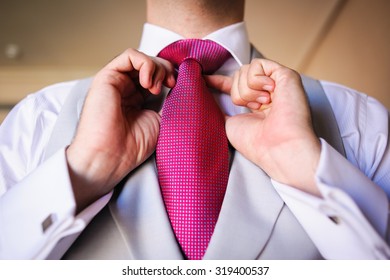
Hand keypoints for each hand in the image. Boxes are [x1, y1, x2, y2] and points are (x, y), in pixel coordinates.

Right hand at [66, 48, 175, 210]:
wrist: (112, 156)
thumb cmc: (133, 145)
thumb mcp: (162, 120)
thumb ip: (171, 101)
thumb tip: (185, 85)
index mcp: (139, 99)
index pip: (158, 76)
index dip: (172, 76)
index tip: (181, 88)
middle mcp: (127, 88)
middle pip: (152, 65)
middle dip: (167, 70)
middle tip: (172, 85)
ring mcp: (117, 82)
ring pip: (142, 58)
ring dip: (157, 67)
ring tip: (158, 87)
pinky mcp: (107, 77)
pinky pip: (129, 55)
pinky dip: (145, 63)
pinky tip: (148, 82)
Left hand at [206, 58, 320, 195]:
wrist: (277, 147)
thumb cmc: (255, 142)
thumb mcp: (229, 124)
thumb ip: (220, 109)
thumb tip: (206, 96)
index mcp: (255, 104)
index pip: (234, 86)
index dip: (218, 81)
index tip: (203, 79)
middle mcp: (267, 92)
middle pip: (238, 75)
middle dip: (238, 93)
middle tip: (254, 109)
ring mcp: (277, 83)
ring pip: (245, 70)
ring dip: (247, 91)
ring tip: (263, 105)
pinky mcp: (286, 74)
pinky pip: (257, 65)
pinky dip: (256, 81)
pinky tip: (269, 95)